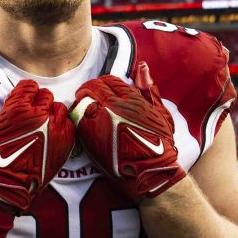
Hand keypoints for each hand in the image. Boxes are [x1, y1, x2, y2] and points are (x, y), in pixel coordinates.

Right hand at [0, 69, 74, 213]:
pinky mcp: (65, 144)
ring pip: (59, 108)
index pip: (29, 86)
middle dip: (36, 102)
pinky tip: (49, 136)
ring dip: (50, 113)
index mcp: (17, 108)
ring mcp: (54, 130)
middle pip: (45, 95)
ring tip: (39, 126)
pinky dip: (60, 127)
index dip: (23, 94)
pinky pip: (69, 124)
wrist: (1, 187)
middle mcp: (39, 116)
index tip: (18, 105)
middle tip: (27, 117)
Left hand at [70, 61, 184, 202]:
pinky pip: (78, 116)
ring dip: (81, 98)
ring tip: (82, 103)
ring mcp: (102, 120)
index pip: (110, 81)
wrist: (151, 172)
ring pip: (83, 99)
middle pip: (94, 86)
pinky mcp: (91, 135)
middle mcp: (116, 106)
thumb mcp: (160, 112)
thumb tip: (142, 66)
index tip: (101, 89)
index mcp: (132, 99)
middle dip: (89, 88)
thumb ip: (148, 89)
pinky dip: (77, 113)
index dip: (103, 83)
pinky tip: (80, 117)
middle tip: (87, 93)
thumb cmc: (160, 144)